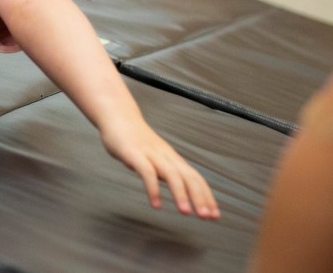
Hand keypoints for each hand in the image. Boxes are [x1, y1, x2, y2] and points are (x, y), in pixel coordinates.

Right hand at [100, 119, 220, 219]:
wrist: (118, 115)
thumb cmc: (135, 139)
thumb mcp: (155, 156)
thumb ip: (166, 171)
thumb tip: (181, 190)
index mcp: (172, 159)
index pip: (195, 178)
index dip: (206, 196)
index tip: (214, 215)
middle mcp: (165, 156)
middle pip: (188, 177)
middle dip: (200, 197)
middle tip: (207, 217)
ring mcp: (150, 154)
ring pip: (171, 174)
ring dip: (180, 194)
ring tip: (185, 212)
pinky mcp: (134, 154)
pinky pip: (147, 172)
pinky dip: (153, 188)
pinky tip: (156, 204)